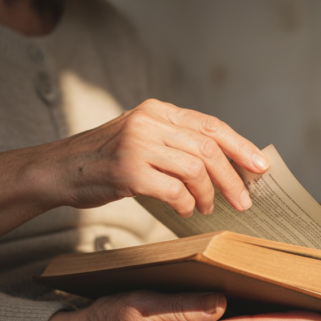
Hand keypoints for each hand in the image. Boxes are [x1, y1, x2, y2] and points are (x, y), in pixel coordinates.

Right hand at [43, 99, 269, 216]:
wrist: (59, 170)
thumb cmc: (106, 160)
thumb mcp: (142, 137)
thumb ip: (176, 142)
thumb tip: (226, 163)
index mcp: (157, 110)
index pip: (210, 126)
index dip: (240, 147)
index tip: (261, 166)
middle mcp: (149, 122)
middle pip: (208, 150)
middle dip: (232, 179)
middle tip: (243, 202)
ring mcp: (137, 145)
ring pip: (196, 170)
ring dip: (209, 195)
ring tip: (207, 208)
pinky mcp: (128, 171)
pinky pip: (174, 191)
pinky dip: (186, 204)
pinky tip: (185, 210)